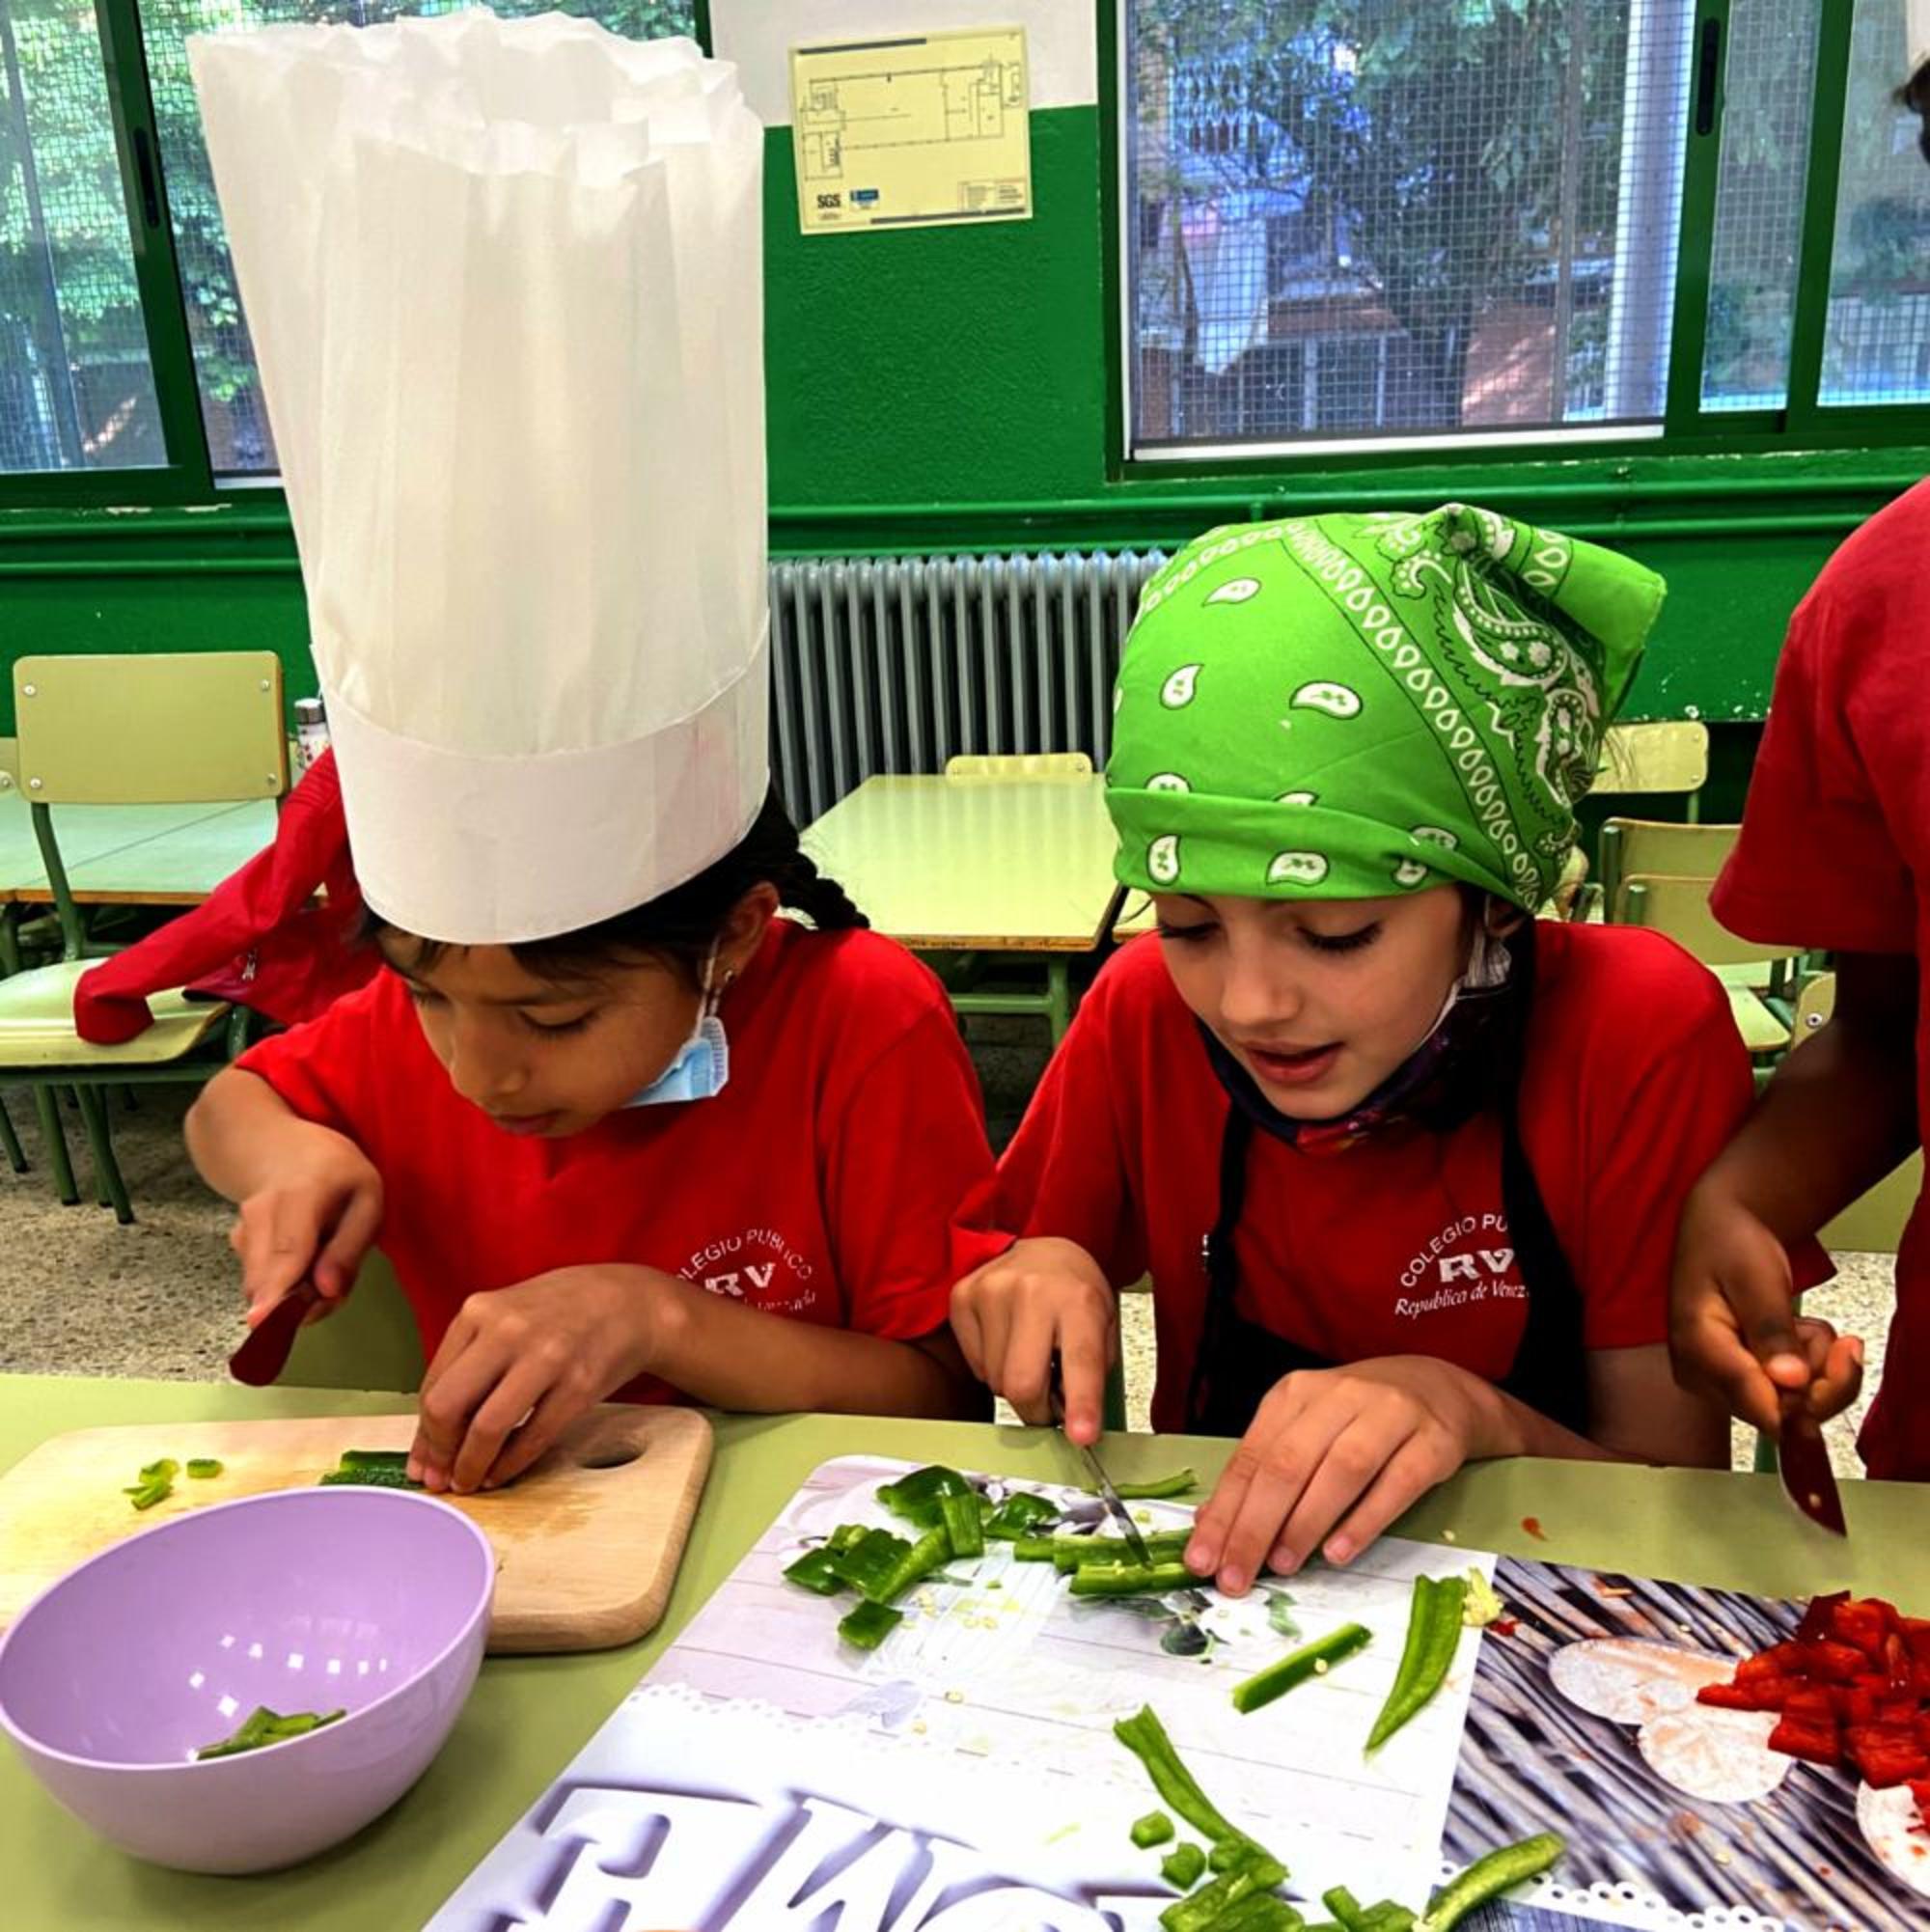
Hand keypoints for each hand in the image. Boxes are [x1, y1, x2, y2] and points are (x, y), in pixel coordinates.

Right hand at [227, 1127, 382, 1326]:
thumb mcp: (366, 1199)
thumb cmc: (335, 1175)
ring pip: (264, 1286)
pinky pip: (261, 1281)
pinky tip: (303, 1259)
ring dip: (296, 1294)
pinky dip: (285, 1284)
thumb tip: (328, 1293)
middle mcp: (261, 1213)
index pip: (287, 1250)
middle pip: (269, 1279)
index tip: (263, 1322)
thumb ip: (349, 1248)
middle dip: (300, 1305)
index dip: (276, 1290)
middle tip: (331, 1292)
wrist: (277, 1148)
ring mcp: (243, 1229)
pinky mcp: (238, 1245)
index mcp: (302, 1195)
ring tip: (324, 1263)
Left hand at [409, 1267, 661, 1493]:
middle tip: (441, 1476)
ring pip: (487, 1427)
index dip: (424, 1434)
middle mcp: (508, 1330)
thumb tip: (431, 1441)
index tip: (424, 1463)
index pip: (432, 1386)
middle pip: (448, 1405)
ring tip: (470, 1481)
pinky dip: (510, 1464)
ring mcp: (546, 1357)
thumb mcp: (505, 1317)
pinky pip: (533, 1437)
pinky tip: (501, 1472)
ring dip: (471, 1466)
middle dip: (439, 1452)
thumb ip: (468, 1364)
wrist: (628, 1302)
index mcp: (479, 1311)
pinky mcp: (579, 1384)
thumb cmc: (558, 1313)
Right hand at [949, 1237, 1116, 1443]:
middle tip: (1050, 1403)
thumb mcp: (1102, 1327)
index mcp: (1078, 1300)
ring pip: (995, 1382)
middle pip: (1022, 1385)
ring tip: (1031, 1355)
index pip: (1081, 1362)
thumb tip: (1075, 1426)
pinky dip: (992, 1367)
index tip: (1082, 1436)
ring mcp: (991, 1291)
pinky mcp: (963, 1297)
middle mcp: (1032, 1292)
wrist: (1042, 1250)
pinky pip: (975, 1366)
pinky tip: (1007, 1341)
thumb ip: (1091, 1375)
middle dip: (1037, 1411)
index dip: (1081, 1405)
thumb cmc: (1075, 1293)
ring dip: (1015, 1385)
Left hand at [1186, 1357, 1508, 1594]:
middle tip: (1236, 1576)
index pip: (1251, 1457)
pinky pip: (1397, 1484)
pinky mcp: (1434, 1442)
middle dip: (1255, 1526)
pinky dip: (1364, 1521)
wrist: (1438, 1388)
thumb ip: (1265, 1470)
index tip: (1202, 1559)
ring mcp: (1390, 1415)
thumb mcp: (1306, 1429)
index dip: (1225, 1511)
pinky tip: (1338, 1552)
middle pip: (1288, 1463)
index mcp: (1296, 1394)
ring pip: (1340, 1470)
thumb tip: (1214, 1523)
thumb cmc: (1359, 1417)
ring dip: (1305, 1523)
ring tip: (1282, 1566)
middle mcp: (1339, 1397)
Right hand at [1669, 1183, 1862, 1434]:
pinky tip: (1795, 1336)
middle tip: (1841, 1338)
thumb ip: (1771, 1329)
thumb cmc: (1730, 1245)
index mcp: (1698, 1351)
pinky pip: (1788, 1397)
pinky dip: (1807, 1370)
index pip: (1759, 1404)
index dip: (1809, 1398)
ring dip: (1815, 1370)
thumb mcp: (1755, 1277)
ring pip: (1789, 1407)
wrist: (1717, 1231)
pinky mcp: (1734, 1384)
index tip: (1843, 1356)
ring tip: (1804, 1325)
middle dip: (1820, 1378)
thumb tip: (1791, 1381)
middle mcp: (1701, 1378)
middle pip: (1778, 1413)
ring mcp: (1717, 1384)